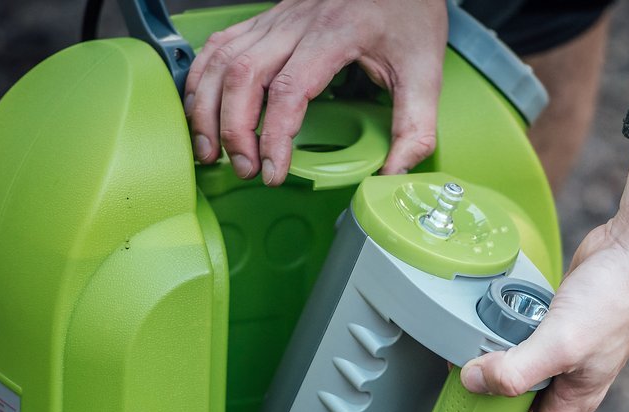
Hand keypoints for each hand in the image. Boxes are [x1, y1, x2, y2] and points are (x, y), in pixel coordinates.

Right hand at [183, 0, 447, 184]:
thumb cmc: (408, 13)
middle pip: (244, 75)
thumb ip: (414, 128)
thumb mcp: (426, 72)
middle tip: (244, 168)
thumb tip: (393, 177)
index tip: (274, 171)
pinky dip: (202, 79)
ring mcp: (276, 18)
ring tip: (210, 151)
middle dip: (234, 129)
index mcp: (335, 35)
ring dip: (207, 108)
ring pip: (222, 60)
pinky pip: (219, 45)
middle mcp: (297, 23)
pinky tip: (203, 109)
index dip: (274, 136)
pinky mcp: (266, 19)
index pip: (289, 90)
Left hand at [462, 146, 628, 411]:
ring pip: (511, 390)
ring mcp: (556, 358)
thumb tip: (469, 382)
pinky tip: (467, 348)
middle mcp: (562, 388)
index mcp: (571, 405)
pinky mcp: (548, 328)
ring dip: (482, 401)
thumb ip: (516, 369)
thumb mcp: (562, 345)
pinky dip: (489, 356)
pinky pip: (512, 352)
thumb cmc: (615, 302)